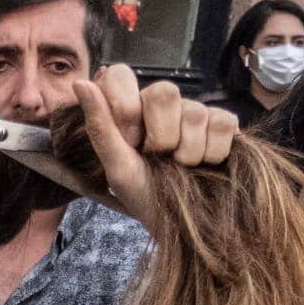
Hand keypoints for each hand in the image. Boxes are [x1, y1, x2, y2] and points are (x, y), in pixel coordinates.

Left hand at [64, 69, 239, 244]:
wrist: (186, 228)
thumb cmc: (146, 198)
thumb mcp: (116, 168)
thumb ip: (100, 126)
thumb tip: (80, 83)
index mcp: (131, 110)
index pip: (121, 76)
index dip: (126, 109)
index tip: (130, 143)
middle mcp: (162, 106)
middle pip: (164, 91)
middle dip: (161, 135)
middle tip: (159, 158)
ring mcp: (195, 113)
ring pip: (195, 111)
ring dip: (187, 152)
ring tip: (182, 168)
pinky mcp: (224, 124)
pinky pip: (222, 123)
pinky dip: (213, 152)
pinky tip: (206, 165)